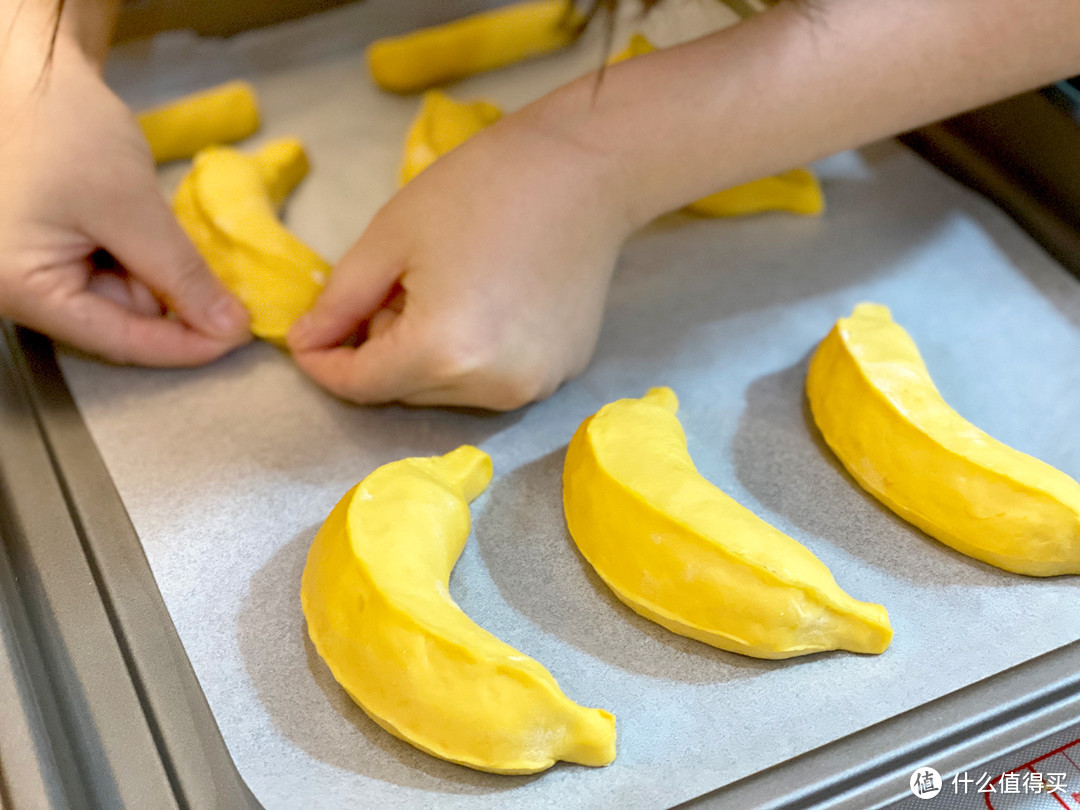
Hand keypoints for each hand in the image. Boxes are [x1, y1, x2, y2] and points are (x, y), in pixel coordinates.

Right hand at [0, 34, 249, 364]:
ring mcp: (39, 274)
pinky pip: (116, 276)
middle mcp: (22, 292)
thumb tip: (228, 328)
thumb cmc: (65, 130)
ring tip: (169, 233)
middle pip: (123, 323)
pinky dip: (149, 262)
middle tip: (227, 283)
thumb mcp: (131, 207)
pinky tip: (156, 233)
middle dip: (177, 304)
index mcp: (23, 287)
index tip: (239, 337)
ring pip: (126, 301)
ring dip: (164, 278)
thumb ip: (181, 275)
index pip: (120, 342)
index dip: (186, 346)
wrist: (37, 76)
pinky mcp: (56, 256)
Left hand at [288, 106, 630, 409]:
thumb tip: (308, 343)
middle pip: (403, 391)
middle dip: (380, 351)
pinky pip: (489, 379)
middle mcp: (491, 388)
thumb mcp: (389, 237)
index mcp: (443, 353)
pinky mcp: (559, 375)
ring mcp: (532, 386)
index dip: (323, 363)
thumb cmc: (481, 188)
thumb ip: (339, 302)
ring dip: (425, 356)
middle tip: (391, 288)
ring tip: (444, 290)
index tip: (307, 337)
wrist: (586, 171)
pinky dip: (469, 354)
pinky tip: (484, 300)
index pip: (360, 386)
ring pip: (445, 391)